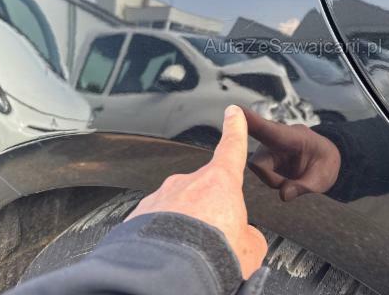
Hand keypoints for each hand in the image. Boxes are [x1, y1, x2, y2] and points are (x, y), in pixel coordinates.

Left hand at [125, 105, 266, 278]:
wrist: (166, 274)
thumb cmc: (211, 256)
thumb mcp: (250, 249)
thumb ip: (249, 236)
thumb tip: (246, 239)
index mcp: (220, 182)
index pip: (232, 147)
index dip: (235, 129)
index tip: (233, 114)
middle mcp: (187, 183)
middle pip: (204, 191)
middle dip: (209, 213)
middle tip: (214, 242)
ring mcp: (160, 199)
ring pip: (178, 210)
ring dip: (185, 229)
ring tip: (191, 256)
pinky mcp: (137, 217)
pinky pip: (155, 225)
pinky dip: (163, 239)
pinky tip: (169, 257)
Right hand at [243, 107, 340, 201]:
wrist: (324, 159)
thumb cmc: (324, 162)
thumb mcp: (322, 178)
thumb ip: (303, 186)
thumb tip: (283, 195)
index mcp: (291, 136)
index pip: (267, 129)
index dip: (249, 120)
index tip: (233, 109)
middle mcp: (274, 139)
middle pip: (258, 164)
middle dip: (273, 179)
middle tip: (293, 183)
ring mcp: (266, 149)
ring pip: (259, 172)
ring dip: (274, 180)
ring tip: (293, 177)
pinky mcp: (262, 158)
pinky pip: (261, 174)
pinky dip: (273, 180)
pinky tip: (286, 176)